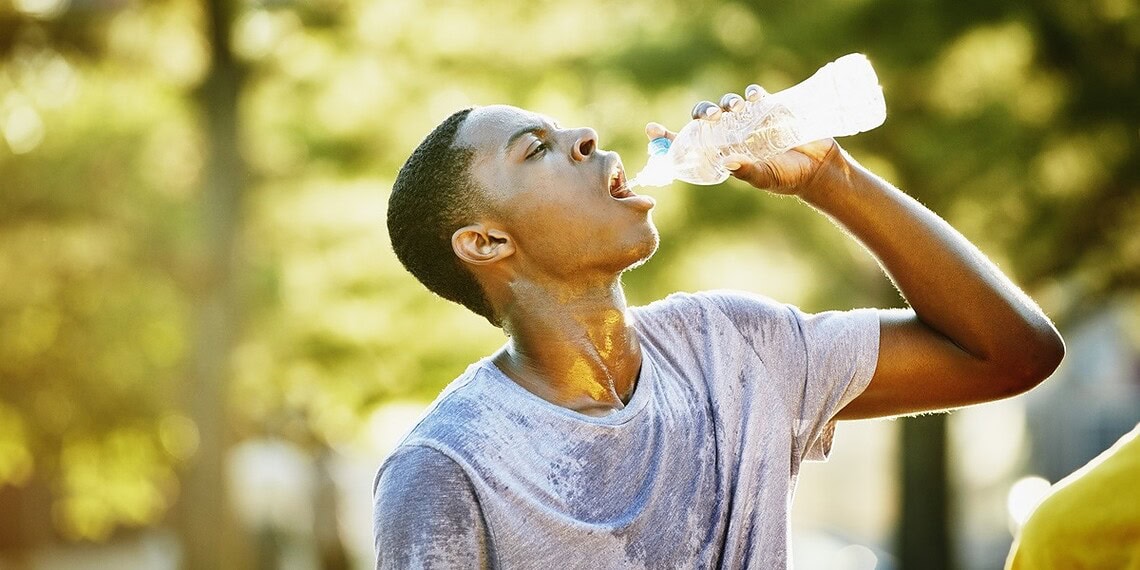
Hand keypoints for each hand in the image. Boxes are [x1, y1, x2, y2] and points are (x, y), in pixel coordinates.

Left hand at [646, 85, 842, 195]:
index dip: (669, 136)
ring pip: (726, 105)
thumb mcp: (766, 178)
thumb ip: (748, 171)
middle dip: (702, 113)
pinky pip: (754, 96)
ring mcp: (749, 120)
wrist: (819, 168)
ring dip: (725, 103)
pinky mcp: (769, 109)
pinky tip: (753, 98)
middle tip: (709, 118)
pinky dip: (750, 94)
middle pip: (705, 118)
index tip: (651, 128)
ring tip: (733, 108)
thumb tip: (729, 161)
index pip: (689, 143)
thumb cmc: (788, 178)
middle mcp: (732, 135)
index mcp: (723, 153)